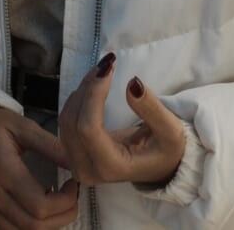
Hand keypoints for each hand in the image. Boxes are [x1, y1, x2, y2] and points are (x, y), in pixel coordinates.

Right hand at [0, 107, 79, 229]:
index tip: (74, 184)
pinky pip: (10, 228)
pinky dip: (31, 224)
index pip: (40, 206)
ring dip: (48, 224)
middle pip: (34, 225)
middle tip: (72, 196)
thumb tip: (78, 166)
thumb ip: (51, 147)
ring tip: (58, 202)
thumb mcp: (24, 126)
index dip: (66, 202)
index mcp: (1, 169)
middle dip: (62, 216)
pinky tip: (39, 205)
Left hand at [57, 53, 185, 186]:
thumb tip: (132, 84)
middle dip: (87, 87)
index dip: (93, 95)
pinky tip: (87, 86)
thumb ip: (152, 110)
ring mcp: (76, 165)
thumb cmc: (166, 150)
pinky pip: (63, 124)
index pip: (89, 128)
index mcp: (111, 167)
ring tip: (102, 71)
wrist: (158, 167)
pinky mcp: (72, 155)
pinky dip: (74, 100)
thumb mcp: (170, 131)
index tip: (109, 68)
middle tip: (107, 63)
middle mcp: (88, 170)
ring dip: (81, 90)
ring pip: (65, 120)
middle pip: (72, 122)